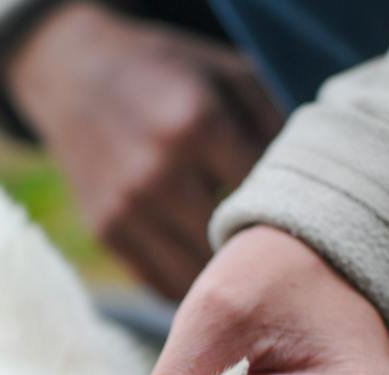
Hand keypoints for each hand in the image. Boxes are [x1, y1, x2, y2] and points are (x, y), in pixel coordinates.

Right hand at [4, 2, 281, 299]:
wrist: (75, 72)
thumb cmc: (169, 72)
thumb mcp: (228, 75)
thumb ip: (274, 124)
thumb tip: (312, 188)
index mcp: (199, 124)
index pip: (269, 197)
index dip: (293, 214)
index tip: (306, 220)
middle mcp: (160, 173)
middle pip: (235, 247)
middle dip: (261, 256)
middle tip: (283, 259)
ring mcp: (128, 209)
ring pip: (198, 280)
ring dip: (225, 282)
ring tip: (248, 275)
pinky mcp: (107, 232)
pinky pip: (161, 284)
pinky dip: (190, 288)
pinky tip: (209, 276)